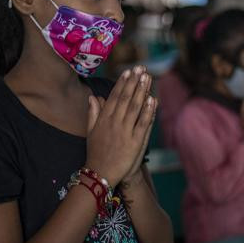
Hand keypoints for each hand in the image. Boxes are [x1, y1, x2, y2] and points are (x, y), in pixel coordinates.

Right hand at [85, 66, 156, 185]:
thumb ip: (93, 113)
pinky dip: (148, 111)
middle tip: (141, 68)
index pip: (115, 97)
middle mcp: (114, 123)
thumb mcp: (90, 131)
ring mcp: (125, 132)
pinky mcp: (134, 142)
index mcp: (104, 119)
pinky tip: (152, 100)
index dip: (122, 83)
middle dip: (134, 82)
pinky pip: (143, 124)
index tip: (128, 71)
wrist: (100, 173)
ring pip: (135, 107)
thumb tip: (93, 97)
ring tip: (147, 77)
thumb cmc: (96, 152)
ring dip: (142, 91)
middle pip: (126, 98)